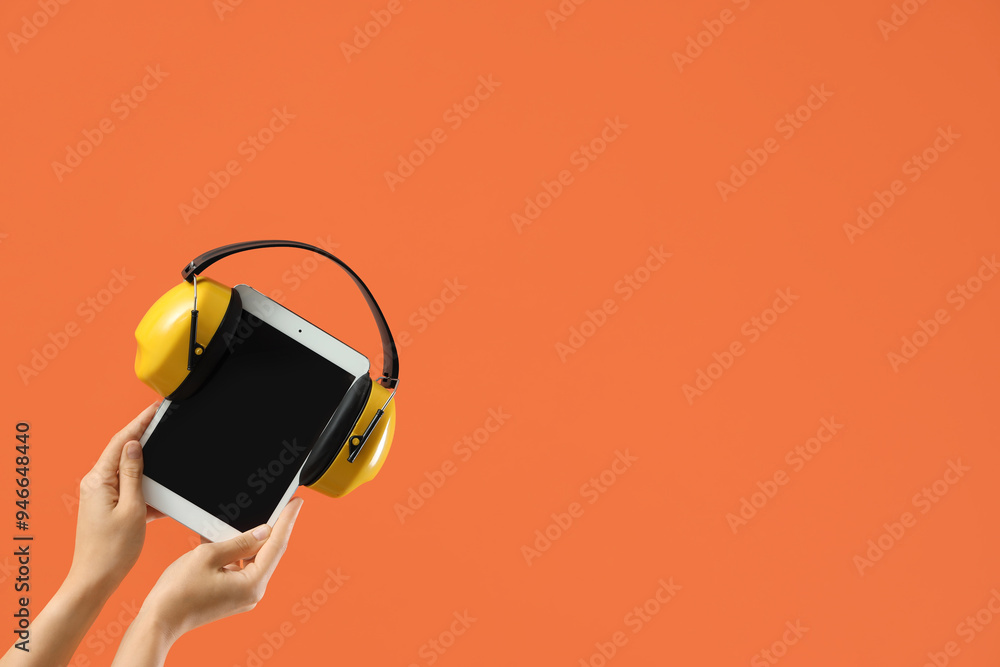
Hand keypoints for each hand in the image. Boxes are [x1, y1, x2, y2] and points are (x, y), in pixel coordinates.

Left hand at [68, 402, 161, 592]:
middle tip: (164, 424)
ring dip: (148, 467)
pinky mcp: (107, 507)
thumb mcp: (132, 507)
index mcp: (99, 480)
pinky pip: (130, 489)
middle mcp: (96, 484)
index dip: (140, 422)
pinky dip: (146, 489)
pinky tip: (161, 496)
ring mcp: (101, 496)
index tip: (155, 408)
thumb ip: (134, 473)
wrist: (96, 579)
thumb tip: (135, 445)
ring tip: (167, 457)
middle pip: (124, 453)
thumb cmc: (113, 550)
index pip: (121, 441)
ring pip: (129, 471)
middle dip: (145, 438)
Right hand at [137, 497, 303, 641]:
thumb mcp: (209, 556)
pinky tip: (224, 541)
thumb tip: (264, 531)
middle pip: (268, 552)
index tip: (297, 502)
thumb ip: (240, 541)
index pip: (277, 545)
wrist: (159, 620)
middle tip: (275, 505)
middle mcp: (253, 593)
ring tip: (237, 523)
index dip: (287, 520)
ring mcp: (243, 596)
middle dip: (268, 528)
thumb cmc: (178, 592)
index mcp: (252, 584)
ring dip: (247, 541)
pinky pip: (242, 568)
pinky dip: (236, 553)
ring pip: (254, 559)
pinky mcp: (233, 596)